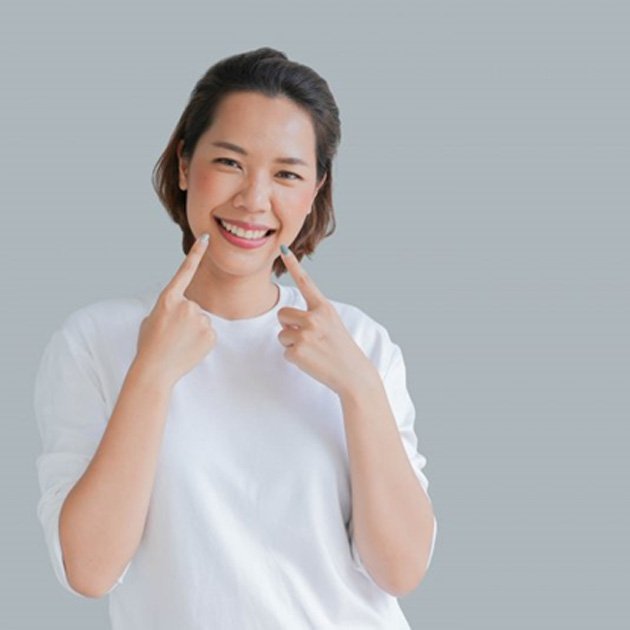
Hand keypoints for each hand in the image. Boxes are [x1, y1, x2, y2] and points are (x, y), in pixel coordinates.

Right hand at [135, 234, 216, 386]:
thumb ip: (168, 307)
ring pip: (201, 321)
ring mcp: (200, 319)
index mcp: (168, 298)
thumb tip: (178, 308)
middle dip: (185, 319)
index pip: (185, 271)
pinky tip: (188, 348)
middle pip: (193, 306)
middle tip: (172, 334)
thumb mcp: (151, 319)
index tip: (206, 238)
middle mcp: (186, 305)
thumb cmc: (149, 345)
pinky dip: (200, 341)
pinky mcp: (211, 334)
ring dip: (193, 331)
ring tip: (179, 343)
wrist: (155, 369)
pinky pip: (208, 333)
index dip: (196, 253)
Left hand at [277, 245, 375, 396]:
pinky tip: (311, 361)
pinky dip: (295, 358)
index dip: (293, 265)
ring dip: (291, 343)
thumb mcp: (332, 324)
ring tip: (312, 350)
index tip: (283, 248)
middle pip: (282, 314)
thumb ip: (313, 315)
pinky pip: (285, 351)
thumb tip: (287, 315)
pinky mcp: (297, 351)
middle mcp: (314, 317)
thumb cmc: (341, 349)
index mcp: (324, 308)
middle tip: (309, 338)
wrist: (353, 374)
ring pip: (281, 334)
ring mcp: (305, 334)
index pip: (305, 282)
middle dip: (289, 326)